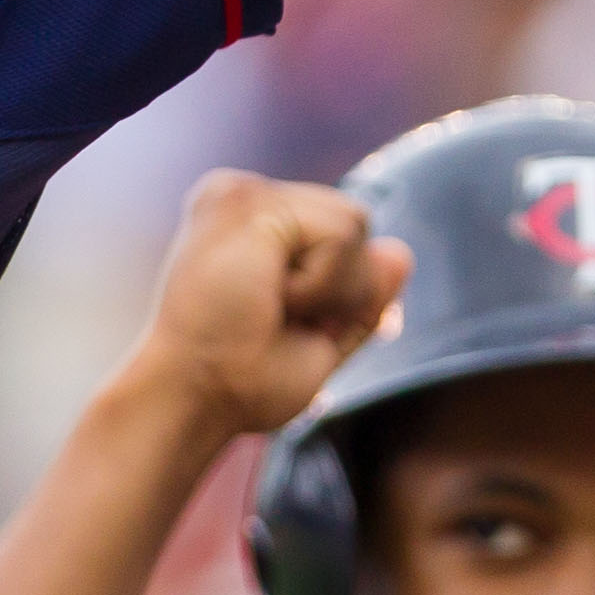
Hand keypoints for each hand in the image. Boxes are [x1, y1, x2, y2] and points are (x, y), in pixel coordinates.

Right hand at [120, 171, 412, 443]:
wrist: (193, 401)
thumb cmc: (240, 383)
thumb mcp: (321, 339)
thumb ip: (361, 297)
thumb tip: (402, 252)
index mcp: (251, 223)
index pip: (341, 232)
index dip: (336, 291)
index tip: (276, 325)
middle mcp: (241, 196)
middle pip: (354, 221)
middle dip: (340, 287)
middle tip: (273, 321)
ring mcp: (241, 193)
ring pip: (354, 224)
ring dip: (330, 290)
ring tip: (266, 308)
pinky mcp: (246, 201)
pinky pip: (341, 234)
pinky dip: (322, 286)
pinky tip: (268, 298)